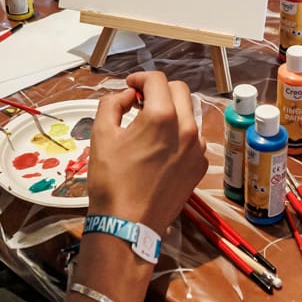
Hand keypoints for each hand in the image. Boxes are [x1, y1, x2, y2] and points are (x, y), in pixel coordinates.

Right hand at [84, 72, 204, 235]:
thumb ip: (112, 104)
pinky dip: (179, 133)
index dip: (140, 77)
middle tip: (140, 101)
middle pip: (179, 91)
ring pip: (188, 114)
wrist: (128, 224)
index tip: (130, 86)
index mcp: (162, 116)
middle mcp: (186, 128)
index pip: (157, 80)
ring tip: (150, 124)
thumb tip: (127, 96)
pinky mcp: (199, 166)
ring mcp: (196, 148)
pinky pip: (193, 138)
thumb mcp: (101, 134)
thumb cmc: (112, 181)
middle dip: (159, 90)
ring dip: (171, 111)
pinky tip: (161, 147)